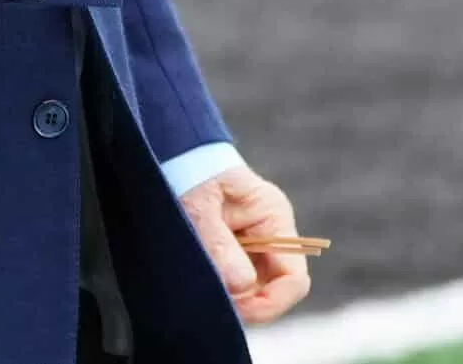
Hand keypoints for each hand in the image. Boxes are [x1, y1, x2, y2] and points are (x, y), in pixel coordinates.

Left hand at [179, 165, 310, 325]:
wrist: (170, 153)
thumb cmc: (187, 171)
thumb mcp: (199, 206)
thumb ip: (219, 245)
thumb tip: (242, 286)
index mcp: (274, 218)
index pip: (293, 280)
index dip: (269, 304)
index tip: (234, 308)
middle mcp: (271, 235)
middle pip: (273, 292)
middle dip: (245, 304)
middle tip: (209, 299)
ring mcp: (254, 246)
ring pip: (253, 293)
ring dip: (229, 297)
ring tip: (199, 284)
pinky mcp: (233, 252)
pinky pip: (235, 284)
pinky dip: (219, 290)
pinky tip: (198, 281)